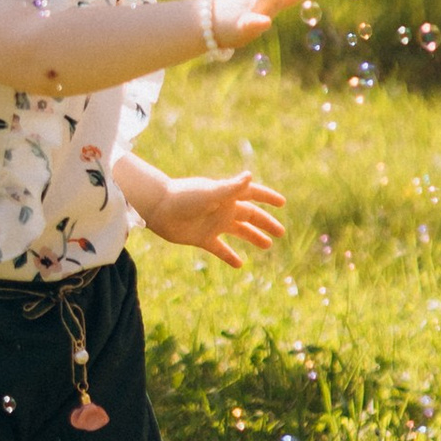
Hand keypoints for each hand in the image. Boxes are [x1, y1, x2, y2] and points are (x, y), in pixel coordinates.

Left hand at [152, 168, 288, 266]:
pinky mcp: (203, 238)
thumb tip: (250, 176)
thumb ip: (230, 188)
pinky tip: (240, 264)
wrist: (159, 208)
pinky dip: (230, 256)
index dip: (267, 198)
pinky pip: (220, 249)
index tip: (282, 203)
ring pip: (239, 231)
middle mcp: (223, 208)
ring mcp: (214, 223)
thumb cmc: (184, 197)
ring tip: (267, 246)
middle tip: (281, 232)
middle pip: (250, 216)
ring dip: (253, 237)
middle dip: (265, 223)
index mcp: (227, 195)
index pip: (252, 194)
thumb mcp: (210, 193)